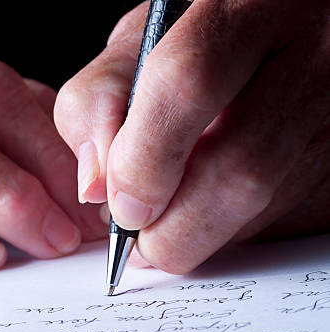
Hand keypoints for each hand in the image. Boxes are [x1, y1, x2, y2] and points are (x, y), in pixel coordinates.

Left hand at [55, 1, 329, 273]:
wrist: (280, 30)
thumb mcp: (135, 47)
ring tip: (166, 215)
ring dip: (200, 232)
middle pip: (240, 166)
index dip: (144, 160)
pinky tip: (206, 202)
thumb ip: (97, 105)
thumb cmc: (198, 34)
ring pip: (264, 200)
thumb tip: (96, 188)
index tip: (120, 204)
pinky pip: (281, 212)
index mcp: (245, 7)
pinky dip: (229, 225)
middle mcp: (308, 54)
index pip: (187, 83)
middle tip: (139, 235)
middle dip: (174, 227)